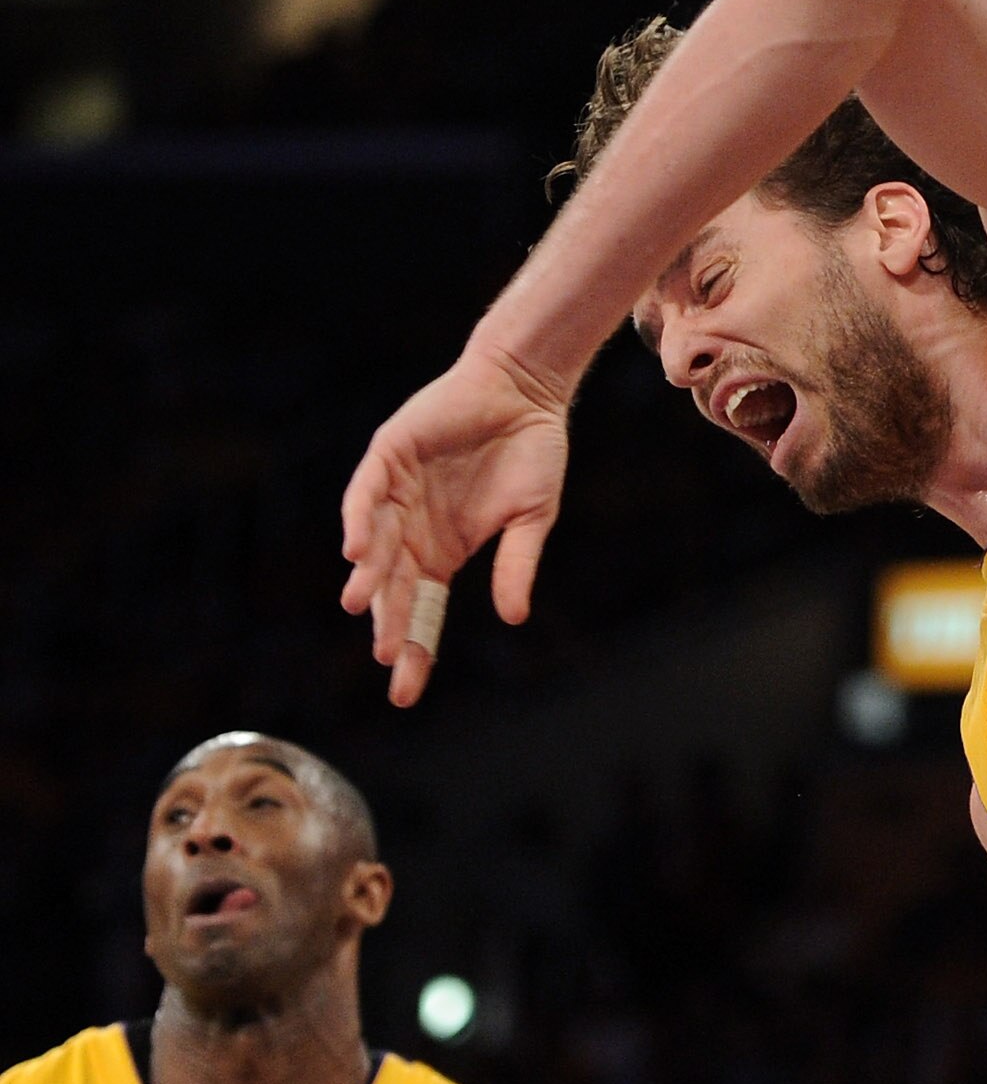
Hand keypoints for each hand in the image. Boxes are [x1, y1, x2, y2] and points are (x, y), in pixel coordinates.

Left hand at [341, 350, 571, 706]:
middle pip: (394, 588)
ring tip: (363, 609)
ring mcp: (396, 493)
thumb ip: (515, 566)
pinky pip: (367, 493)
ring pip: (373, 545)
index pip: (422, 609)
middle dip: (391, 625)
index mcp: (443, 551)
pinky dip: (360, 521)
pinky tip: (357, 552)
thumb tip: (512, 618)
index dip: (416, 647)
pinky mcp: (388, 455)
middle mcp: (412, 529)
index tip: (406, 693)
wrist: (525, 391)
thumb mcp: (531, 520)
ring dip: (368, 576)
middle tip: (390, 662)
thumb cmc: (532, 453)